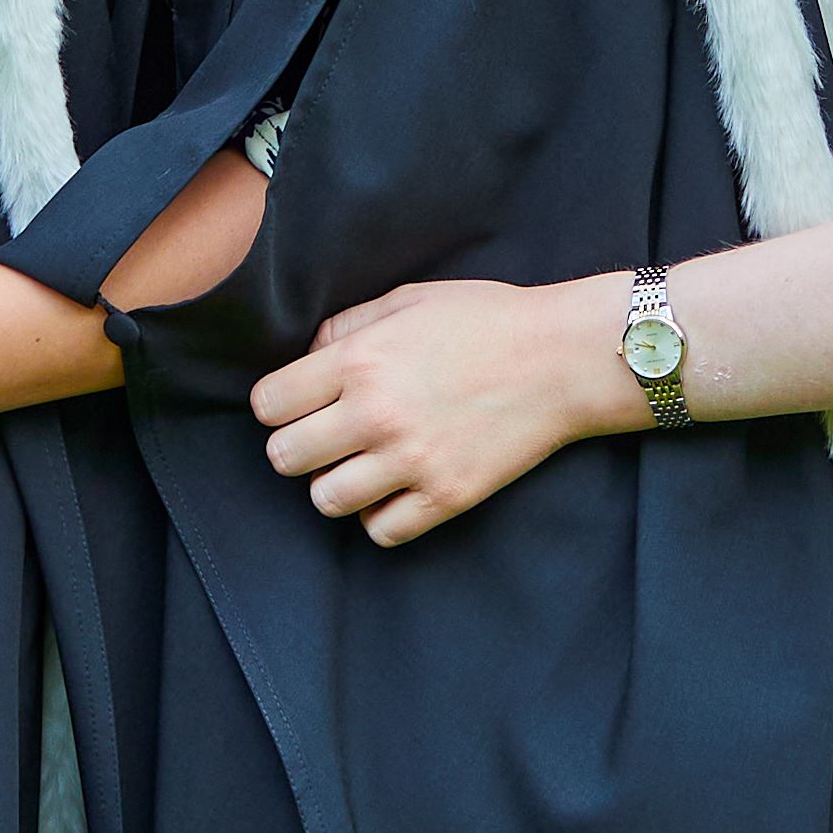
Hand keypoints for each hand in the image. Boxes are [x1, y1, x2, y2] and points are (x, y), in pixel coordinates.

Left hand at [250, 279, 631, 548]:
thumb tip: (305, 360)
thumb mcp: (409, 301)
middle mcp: (378, 413)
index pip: (269, 404)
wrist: (563, 359)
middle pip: (284, 457)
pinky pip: (381, 530)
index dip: (278, 404)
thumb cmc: (487, 320)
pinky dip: (381, 515)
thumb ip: (347, 328)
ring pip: (325, 500)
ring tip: (361, 465)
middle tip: (327, 436)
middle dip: (297, 446)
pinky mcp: (447, 495)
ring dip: (335, 484)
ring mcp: (412, 460)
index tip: (299, 403)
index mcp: (361, 360)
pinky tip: (396, 489)